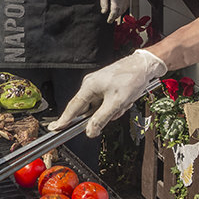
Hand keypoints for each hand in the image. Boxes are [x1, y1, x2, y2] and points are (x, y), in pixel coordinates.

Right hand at [48, 49, 165, 137]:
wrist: (144, 66)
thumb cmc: (130, 79)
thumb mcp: (116, 103)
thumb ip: (101, 118)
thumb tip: (90, 132)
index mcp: (89, 86)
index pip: (73, 108)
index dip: (64, 120)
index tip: (54, 129)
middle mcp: (90, 85)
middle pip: (90, 110)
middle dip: (105, 114)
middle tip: (118, 108)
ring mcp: (98, 86)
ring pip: (101, 108)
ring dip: (114, 109)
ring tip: (125, 101)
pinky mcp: (106, 86)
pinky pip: (107, 103)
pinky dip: (117, 105)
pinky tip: (126, 99)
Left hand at [99, 0, 129, 23]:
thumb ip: (104, 3)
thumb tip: (104, 11)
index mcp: (116, 2)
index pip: (113, 14)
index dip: (111, 18)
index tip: (109, 21)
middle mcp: (122, 2)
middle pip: (119, 13)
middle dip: (115, 17)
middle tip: (111, 19)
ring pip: (123, 10)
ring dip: (119, 13)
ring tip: (115, 15)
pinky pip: (126, 6)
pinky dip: (123, 9)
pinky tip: (120, 8)